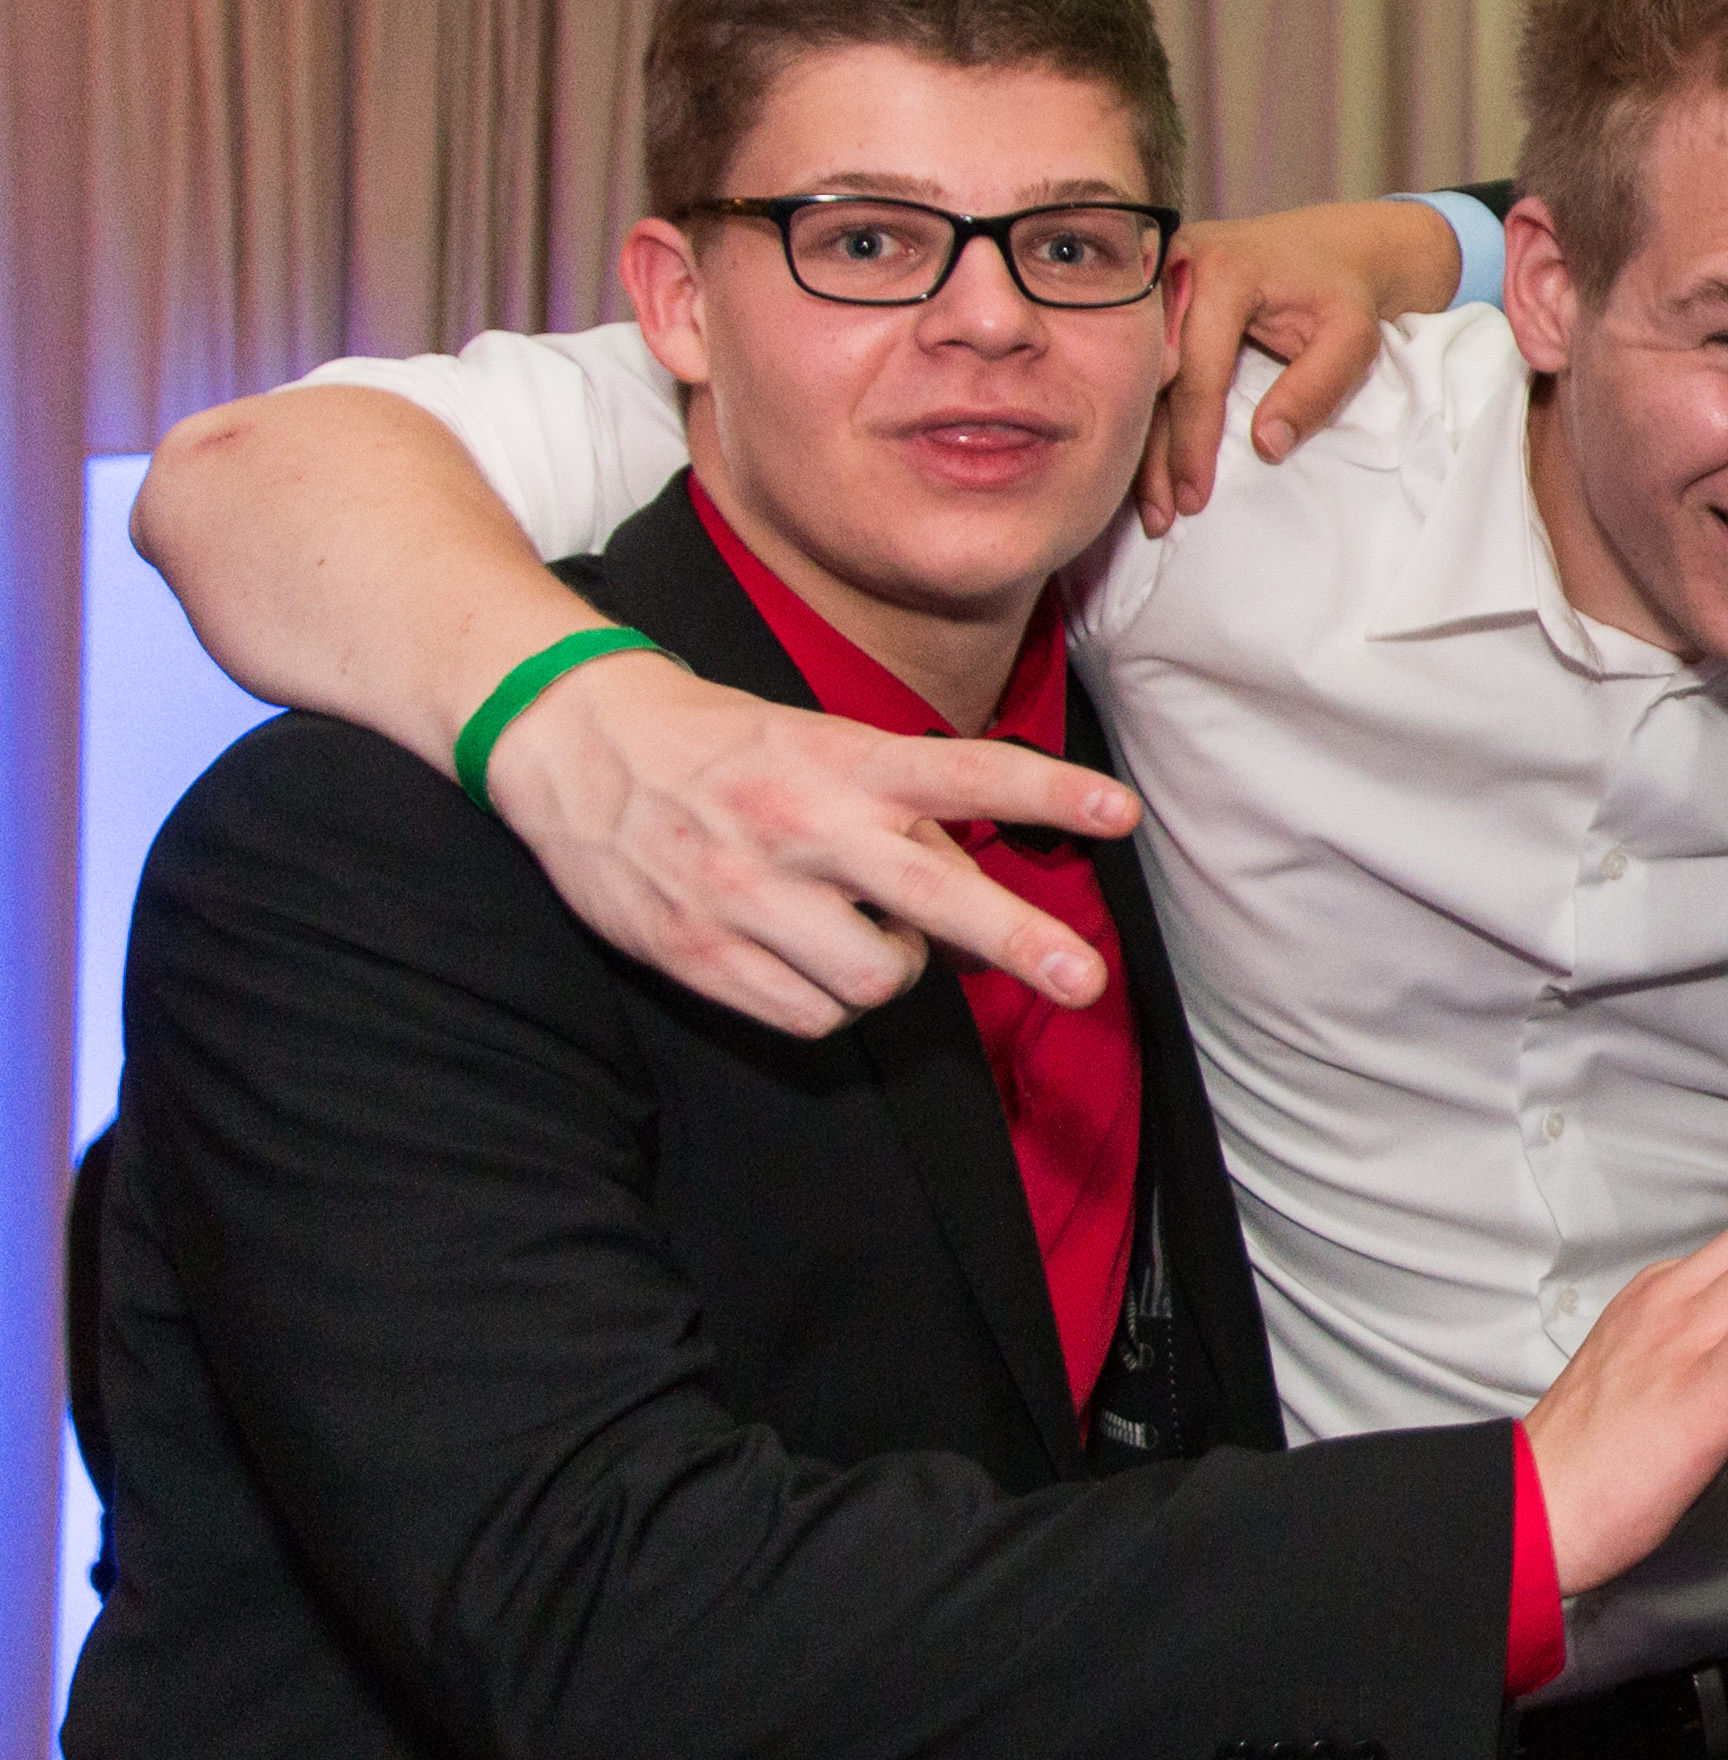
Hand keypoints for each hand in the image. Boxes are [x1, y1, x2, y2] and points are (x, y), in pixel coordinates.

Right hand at [482, 651, 1141, 1035]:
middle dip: (1021, 940)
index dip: (1047, 793)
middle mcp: (804, 825)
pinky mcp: (700, 953)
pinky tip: (802, 959)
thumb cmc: (725, 748)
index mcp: (843, 760)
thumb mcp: (821, 747)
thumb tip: (975, 896)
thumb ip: (901, 812)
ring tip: (858, 930)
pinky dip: (827, 1003)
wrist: (574, 743)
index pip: (966, 772)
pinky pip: (811, 1016)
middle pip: (934, 892)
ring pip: (877, 977)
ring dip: (892, 968)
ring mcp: (750, 893)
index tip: (1121, 812)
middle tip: (1086, 982)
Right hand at [1135, 201, 1465, 533]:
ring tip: (1152, 507)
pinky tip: (1144, 464)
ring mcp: (1155, 276)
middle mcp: (1173, 266)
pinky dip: (1142, 415)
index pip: (1197, 372)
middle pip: (1152, 377)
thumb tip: (1266, 446)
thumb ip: (1315, 388)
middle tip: (1163, 519)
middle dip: (1153, 454)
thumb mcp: (1352, 338)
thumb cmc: (1344, 291)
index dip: (1194, 441)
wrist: (1336, 245)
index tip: (1195, 497)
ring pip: (1137, 374)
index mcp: (1221, 271)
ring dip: (1140, 444)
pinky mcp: (1151, 293)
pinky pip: (1139, 361)